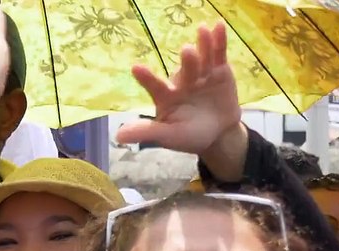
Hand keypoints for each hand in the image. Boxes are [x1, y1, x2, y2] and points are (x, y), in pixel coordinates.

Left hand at [118, 23, 240, 155]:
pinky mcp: (219, 69)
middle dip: (187, 62)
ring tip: (203, 30)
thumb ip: (148, 133)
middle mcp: (182, 81)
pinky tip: (218, 26)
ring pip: (201, 58)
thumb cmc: (189, 135)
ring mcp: (201, 73)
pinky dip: (219, 40)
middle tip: (187, 51)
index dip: (146, 78)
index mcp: (166, 96)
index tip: (135, 68)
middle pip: (184, 70)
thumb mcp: (169, 136)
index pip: (155, 87)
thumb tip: (119, 136)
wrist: (219, 133)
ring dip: (203, 45)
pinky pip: (218, 53)